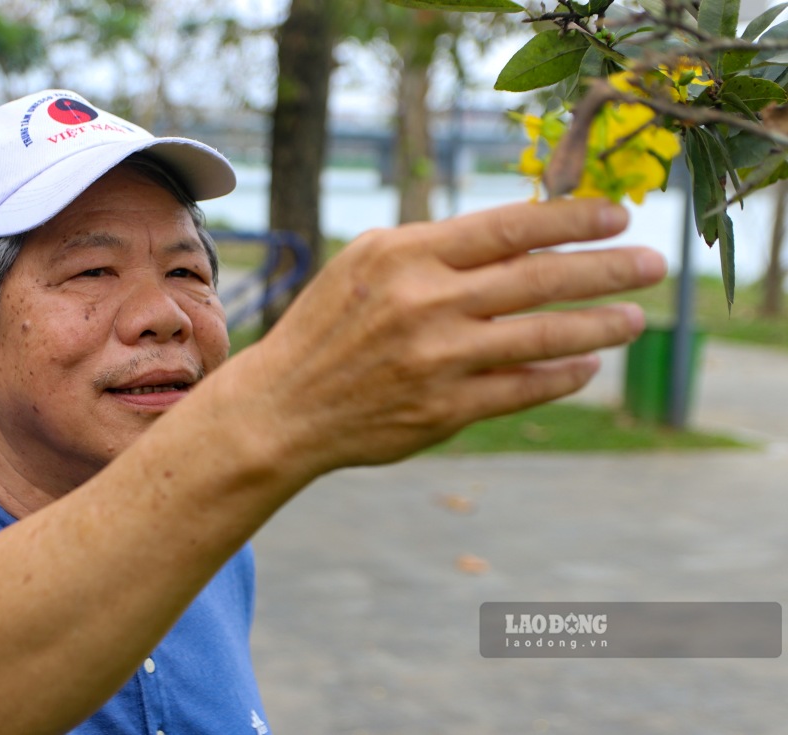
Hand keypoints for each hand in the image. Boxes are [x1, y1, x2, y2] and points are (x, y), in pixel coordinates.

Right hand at [236, 198, 665, 477]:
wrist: (284, 405)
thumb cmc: (328, 325)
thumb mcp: (369, 263)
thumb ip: (439, 248)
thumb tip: (523, 238)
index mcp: (405, 255)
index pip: (510, 227)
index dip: (572, 219)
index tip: (617, 215)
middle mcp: (425, 303)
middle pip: (540, 279)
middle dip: (608, 269)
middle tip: (654, 264)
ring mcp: (436, 360)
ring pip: (541, 337)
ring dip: (599, 326)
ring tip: (635, 318)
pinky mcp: (442, 410)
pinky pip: (521, 389)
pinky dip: (561, 376)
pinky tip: (585, 366)